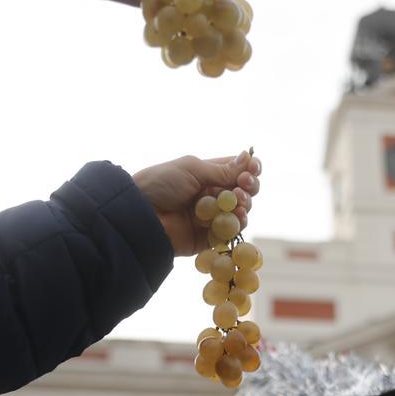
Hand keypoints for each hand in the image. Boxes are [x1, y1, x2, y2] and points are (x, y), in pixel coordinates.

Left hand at [132, 151, 261, 255]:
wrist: (141, 214)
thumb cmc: (160, 184)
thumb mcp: (192, 169)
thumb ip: (222, 169)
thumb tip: (248, 158)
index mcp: (207, 174)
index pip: (237, 170)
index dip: (249, 169)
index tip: (253, 169)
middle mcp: (212, 194)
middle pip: (243, 190)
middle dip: (249, 186)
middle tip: (244, 185)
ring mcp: (212, 216)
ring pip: (240, 211)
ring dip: (245, 204)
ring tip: (238, 201)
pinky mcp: (209, 237)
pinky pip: (231, 232)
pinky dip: (238, 224)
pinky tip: (237, 216)